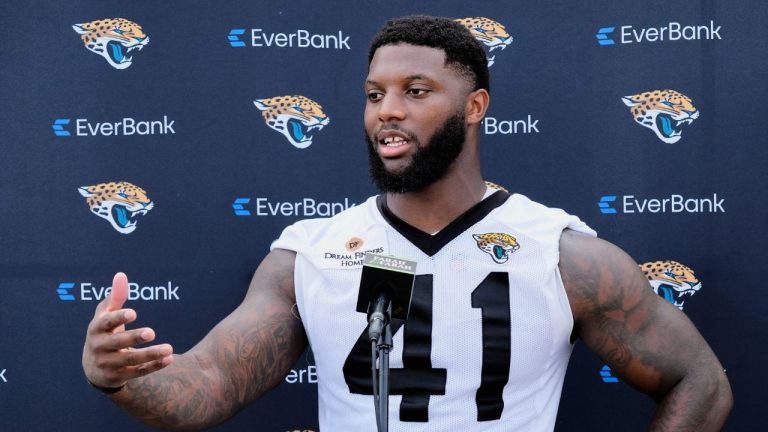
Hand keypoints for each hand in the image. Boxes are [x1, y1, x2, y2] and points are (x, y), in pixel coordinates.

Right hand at [82, 272, 173, 388]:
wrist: (93, 367)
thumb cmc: (104, 333)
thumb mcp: (105, 315)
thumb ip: (115, 297)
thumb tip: (121, 275)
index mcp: (96, 329)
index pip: (106, 323)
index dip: (118, 318)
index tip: (133, 313)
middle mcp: (100, 347)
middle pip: (117, 342)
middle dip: (134, 337)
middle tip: (151, 332)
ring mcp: (108, 364)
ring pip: (130, 359)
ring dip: (150, 354)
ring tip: (169, 348)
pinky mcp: (119, 377)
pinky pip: (138, 372)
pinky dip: (154, 366)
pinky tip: (169, 358)